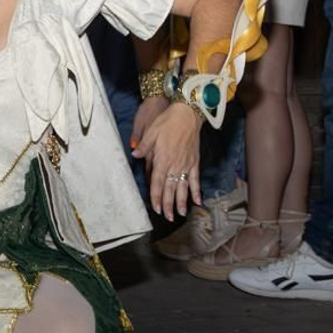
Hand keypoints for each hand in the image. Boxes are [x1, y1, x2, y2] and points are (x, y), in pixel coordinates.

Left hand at [133, 100, 201, 220]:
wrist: (188, 115)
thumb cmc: (167, 122)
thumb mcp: (151, 132)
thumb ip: (144, 147)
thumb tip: (135, 155)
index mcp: (163, 160)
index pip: (157, 183)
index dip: (156, 197)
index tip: (156, 208)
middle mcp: (175, 165)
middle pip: (170, 189)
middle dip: (169, 204)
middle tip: (167, 217)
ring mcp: (186, 164)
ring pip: (183, 187)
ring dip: (182, 202)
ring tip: (180, 214)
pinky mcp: (195, 161)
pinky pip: (195, 179)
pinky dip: (196, 191)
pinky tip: (198, 201)